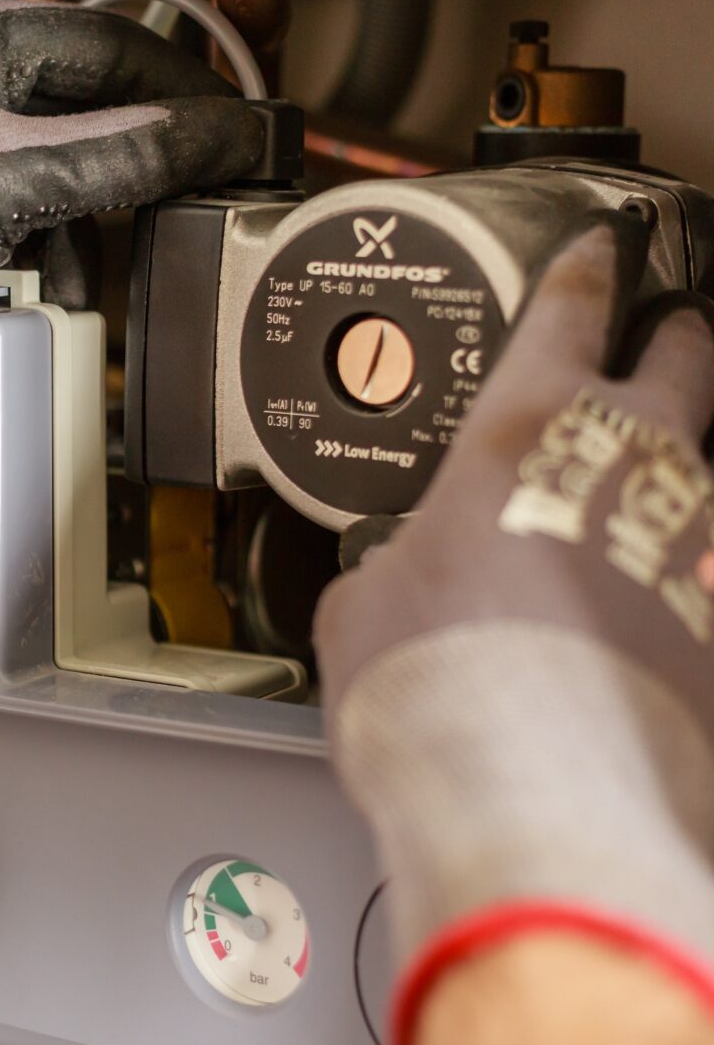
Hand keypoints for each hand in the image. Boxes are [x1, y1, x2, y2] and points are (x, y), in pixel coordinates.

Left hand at [0, 0, 261, 386]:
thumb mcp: (5, 180)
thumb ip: (118, 152)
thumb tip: (208, 136)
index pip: (115, 50)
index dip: (185, 98)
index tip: (237, 141)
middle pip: (86, 109)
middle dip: (131, 174)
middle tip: (173, 215)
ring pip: (50, 161)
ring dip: (82, 223)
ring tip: (84, 279)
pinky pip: (9, 197)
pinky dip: (37, 239)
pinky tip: (42, 276)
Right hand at [314, 213, 713, 1044]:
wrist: (527, 792)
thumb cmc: (434, 680)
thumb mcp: (365, 605)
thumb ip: (394, 565)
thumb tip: (402, 580)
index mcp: (527, 433)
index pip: (566, 313)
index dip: (584, 272)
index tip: (598, 251)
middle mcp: (630, 465)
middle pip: (684, 359)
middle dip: (677, 337)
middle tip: (670, 336)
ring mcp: (693, 543)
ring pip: (710, 468)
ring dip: (681, 472)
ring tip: (645, 499)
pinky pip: (708, 576)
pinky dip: (680, 578)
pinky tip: (648, 615)